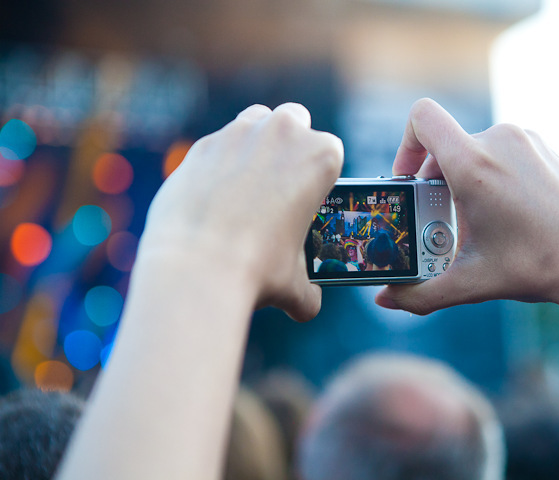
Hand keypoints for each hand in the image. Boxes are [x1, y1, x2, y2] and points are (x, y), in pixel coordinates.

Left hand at [139, 103, 342, 320]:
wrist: (196, 266)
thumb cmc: (257, 271)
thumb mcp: (295, 285)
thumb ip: (308, 290)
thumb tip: (308, 306)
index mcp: (320, 156)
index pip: (330, 150)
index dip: (319, 172)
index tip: (308, 193)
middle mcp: (283, 133)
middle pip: (295, 122)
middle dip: (289, 145)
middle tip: (279, 185)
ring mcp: (239, 133)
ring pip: (255, 122)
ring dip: (256, 143)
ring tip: (247, 184)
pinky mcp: (201, 145)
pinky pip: (218, 146)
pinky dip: (219, 164)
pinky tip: (213, 197)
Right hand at [375, 98, 558, 313]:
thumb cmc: (540, 265)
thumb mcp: (472, 281)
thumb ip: (420, 293)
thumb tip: (386, 298)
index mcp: (474, 165)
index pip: (422, 118)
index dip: (405, 145)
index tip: (410, 179)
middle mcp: (500, 142)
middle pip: (446, 143)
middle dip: (434, 178)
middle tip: (441, 217)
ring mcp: (527, 141)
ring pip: (476, 148)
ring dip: (465, 177)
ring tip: (477, 219)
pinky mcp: (546, 148)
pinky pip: (504, 151)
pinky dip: (493, 174)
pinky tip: (507, 212)